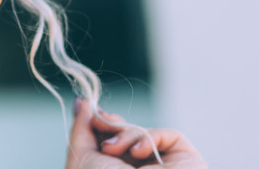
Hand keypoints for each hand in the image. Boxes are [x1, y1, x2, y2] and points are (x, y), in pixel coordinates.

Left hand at [66, 99, 205, 168]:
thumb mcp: (82, 157)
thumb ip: (81, 129)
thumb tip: (81, 103)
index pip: (112, 140)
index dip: (102, 123)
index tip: (89, 111)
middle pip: (128, 134)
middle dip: (111, 125)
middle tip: (99, 121)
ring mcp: (164, 167)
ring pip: (143, 133)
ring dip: (124, 135)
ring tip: (111, 147)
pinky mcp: (186, 160)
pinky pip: (169, 135)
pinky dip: (149, 138)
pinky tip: (137, 153)